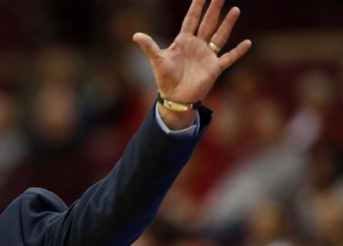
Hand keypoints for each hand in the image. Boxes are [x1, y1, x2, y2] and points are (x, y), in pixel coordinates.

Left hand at [133, 0, 251, 125]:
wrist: (175, 97)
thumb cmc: (166, 78)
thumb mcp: (157, 60)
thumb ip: (149, 46)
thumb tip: (136, 35)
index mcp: (184, 40)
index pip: (191, 19)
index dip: (197, 6)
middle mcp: (198, 45)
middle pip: (208, 23)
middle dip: (214, 9)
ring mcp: (207, 55)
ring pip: (220, 36)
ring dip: (227, 24)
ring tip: (235, 10)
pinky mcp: (215, 68)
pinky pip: (229, 58)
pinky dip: (238, 51)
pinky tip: (247, 43)